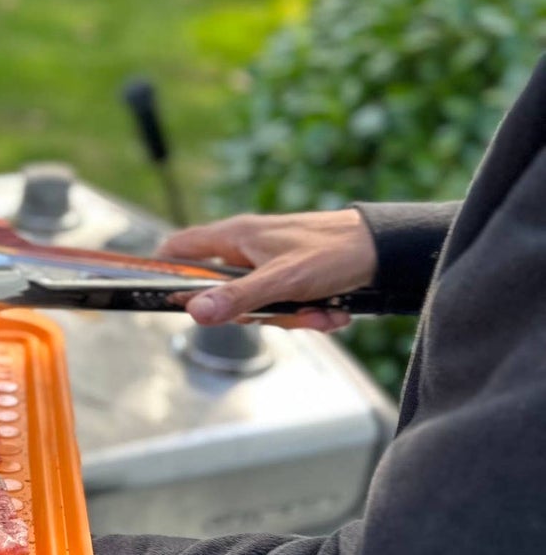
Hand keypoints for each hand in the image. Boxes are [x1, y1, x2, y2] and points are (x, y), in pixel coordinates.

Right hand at [157, 209, 377, 329]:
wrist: (388, 250)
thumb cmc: (334, 252)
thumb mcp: (282, 280)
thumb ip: (237, 298)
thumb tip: (194, 313)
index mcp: (235, 237)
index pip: (180, 248)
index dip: (167, 271)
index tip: (168, 299)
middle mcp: (248, 249)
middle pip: (222, 291)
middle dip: (253, 313)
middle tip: (278, 314)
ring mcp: (270, 264)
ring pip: (258, 304)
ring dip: (291, 317)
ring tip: (321, 313)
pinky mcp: (292, 277)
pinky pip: (285, 306)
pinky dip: (309, 315)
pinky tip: (333, 313)